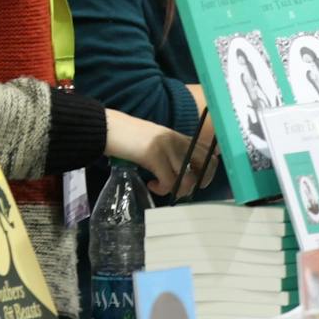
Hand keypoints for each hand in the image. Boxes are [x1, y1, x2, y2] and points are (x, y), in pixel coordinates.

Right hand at [104, 110, 219, 198]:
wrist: (109, 128)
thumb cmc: (131, 138)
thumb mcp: (159, 142)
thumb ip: (173, 152)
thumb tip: (186, 173)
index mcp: (181, 137)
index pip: (209, 153)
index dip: (207, 171)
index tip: (192, 179)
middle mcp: (179, 140)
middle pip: (208, 165)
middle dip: (199, 183)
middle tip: (181, 187)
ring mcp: (168, 147)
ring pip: (189, 178)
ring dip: (178, 190)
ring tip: (162, 187)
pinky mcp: (154, 155)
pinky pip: (169, 182)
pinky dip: (162, 190)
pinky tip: (152, 184)